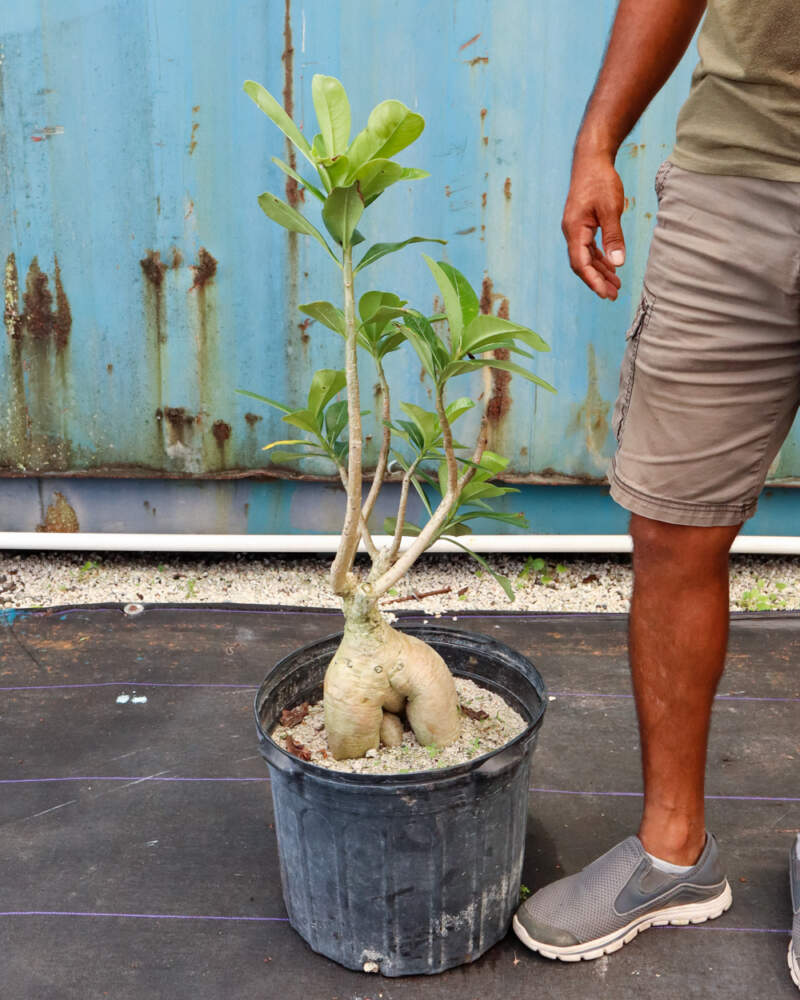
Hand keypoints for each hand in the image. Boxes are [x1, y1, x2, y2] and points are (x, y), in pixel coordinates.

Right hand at [562, 153, 624, 299]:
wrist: (591, 159)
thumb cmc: (600, 180)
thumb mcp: (611, 208)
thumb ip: (613, 236)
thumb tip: (618, 263)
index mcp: (574, 230)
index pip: (581, 264)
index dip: (593, 281)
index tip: (605, 294)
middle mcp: (571, 233)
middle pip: (582, 265)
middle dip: (597, 281)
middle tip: (614, 295)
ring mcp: (576, 229)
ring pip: (586, 258)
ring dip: (600, 272)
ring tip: (616, 285)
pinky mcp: (582, 225)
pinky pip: (589, 248)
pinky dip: (600, 259)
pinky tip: (611, 267)